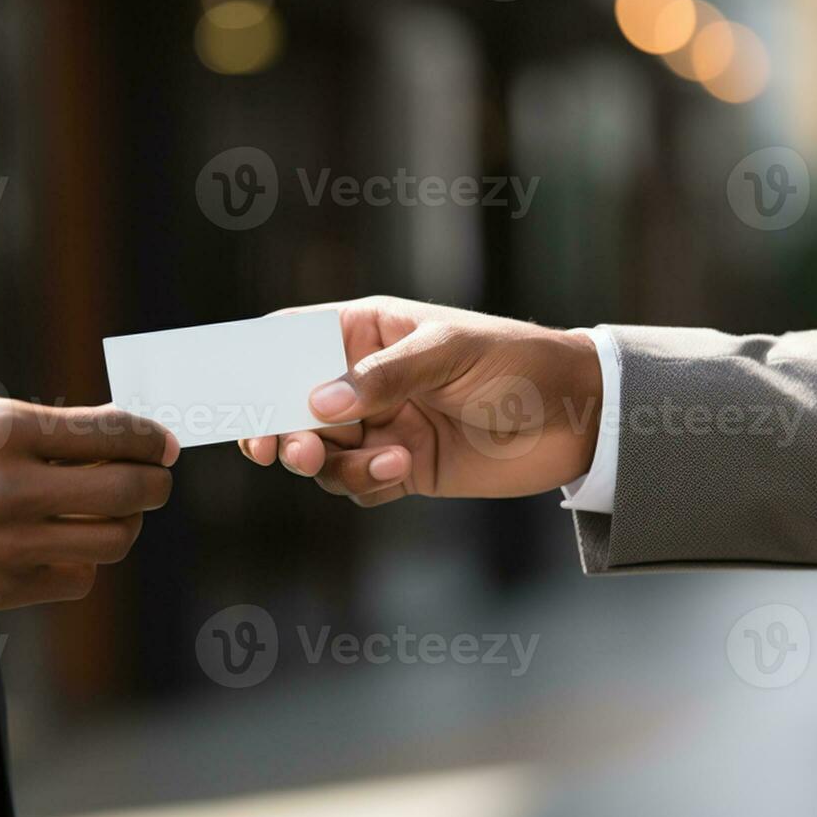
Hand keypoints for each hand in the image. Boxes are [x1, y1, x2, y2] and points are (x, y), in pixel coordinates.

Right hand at [0, 395, 176, 609]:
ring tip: (112, 510)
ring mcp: (6, 544)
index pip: (108, 433)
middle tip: (154, 477)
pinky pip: (76, 580)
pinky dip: (85, 561)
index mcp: (4, 433)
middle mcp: (11, 490)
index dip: (149, 437)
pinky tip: (69, 542)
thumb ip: (48, 424)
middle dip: (155, 482)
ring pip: (111, 541)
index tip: (162, 442)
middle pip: (125, 493)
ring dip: (126, 523)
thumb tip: (118, 427)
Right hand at [239, 297, 601, 505]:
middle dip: (284, 432)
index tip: (240, 403)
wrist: (577, 418)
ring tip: (384, 461)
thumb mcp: (449, 353)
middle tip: (287, 450)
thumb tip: (318, 403)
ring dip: (335, 465)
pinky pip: (357, 485)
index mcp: (365, 331)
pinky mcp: (401, 467)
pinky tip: (405, 471)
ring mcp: (379, 425)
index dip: (257, 368)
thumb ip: (383, 377)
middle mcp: (363, 379)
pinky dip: (369, 485)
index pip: (291, 342)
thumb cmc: (517, 361)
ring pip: (322, 455)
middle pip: (292, 407)